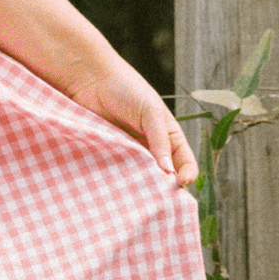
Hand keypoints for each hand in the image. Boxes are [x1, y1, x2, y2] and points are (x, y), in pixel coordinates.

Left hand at [68, 63, 198, 185]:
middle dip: (163, 189)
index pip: (185, 163)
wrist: (91, 79)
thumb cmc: (127, 89)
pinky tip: (118, 187)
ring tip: (138, 196)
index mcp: (169, 137)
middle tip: (158, 199)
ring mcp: (130, 154)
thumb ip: (161, 141)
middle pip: (163, 177)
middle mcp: (151, 149)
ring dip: (140, 188)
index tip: (179, 182)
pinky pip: (116, 173)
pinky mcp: (108, 155)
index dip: (187, 175)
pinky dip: (119, 182)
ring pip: (139, 178)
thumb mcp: (151, 113)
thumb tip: (169, 171)